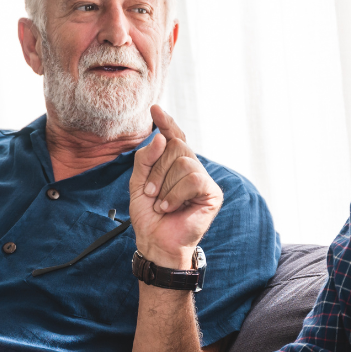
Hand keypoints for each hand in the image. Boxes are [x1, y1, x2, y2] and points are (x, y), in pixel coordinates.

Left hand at [129, 105, 221, 268]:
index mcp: (175, 164)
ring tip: (161, 204)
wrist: (156, 242)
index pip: (173, 137)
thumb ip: (146, 159)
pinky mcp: (212, 193)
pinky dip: (176, 194)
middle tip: (151, 193)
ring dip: (165, 185)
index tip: (155, 109)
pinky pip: (193, 179)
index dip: (167, 123)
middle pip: (176, 147)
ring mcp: (204, 180)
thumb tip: (161, 137)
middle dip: (157, 170)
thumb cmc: (149, 215)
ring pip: (184, 162)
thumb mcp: (138, 183)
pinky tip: (171, 207)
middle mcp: (192, 168)